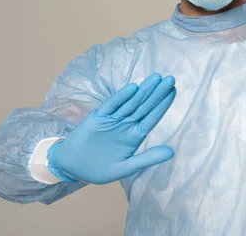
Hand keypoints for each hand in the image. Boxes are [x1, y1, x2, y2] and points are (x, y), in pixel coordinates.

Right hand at [47, 74, 175, 183]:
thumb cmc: (100, 168)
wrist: (73, 167)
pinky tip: (133, 88)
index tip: (173, 91)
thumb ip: (148, 158)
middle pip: (144, 106)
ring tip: (156, 78)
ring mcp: (112, 120)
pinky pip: (111, 106)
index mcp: (135, 135)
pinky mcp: (98, 118)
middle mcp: (126, 124)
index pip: (152, 117)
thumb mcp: (126, 167)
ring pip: (131, 102)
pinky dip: (121, 97)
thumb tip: (172, 152)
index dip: (162, 104)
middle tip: (170, 79)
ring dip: (143, 91)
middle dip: (157, 93)